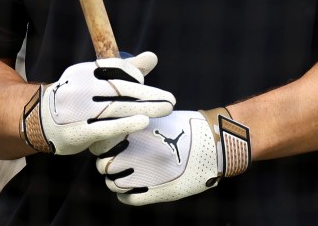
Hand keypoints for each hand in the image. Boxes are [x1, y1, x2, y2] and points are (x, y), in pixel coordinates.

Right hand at [21, 51, 174, 154]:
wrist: (39, 122)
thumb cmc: (78, 98)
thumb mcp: (98, 81)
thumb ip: (126, 70)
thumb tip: (153, 57)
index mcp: (83, 72)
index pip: (116, 70)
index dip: (135, 76)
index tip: (149, 86)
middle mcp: (78, 89)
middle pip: (120, 90)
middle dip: (149, 95)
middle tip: (172, 100)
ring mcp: (75, 111)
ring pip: (117, 108)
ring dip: (145, 108)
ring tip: (166, 109)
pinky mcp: (76, 132)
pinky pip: (105, 127)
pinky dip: (126, 124)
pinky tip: (144, 122)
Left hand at [91, 108, 250, 204]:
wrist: (215, 142)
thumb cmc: (188, 128)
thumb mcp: (161, 118)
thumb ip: (140, 125)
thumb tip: (119, 126)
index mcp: (137, 134)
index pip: (103, 144)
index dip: (102, 146)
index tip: (107, 146)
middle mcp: (138, 155)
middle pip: (104, 165)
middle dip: (106, 165)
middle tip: (112, 163)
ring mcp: (148, 175)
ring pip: (114, 184)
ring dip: (115, 182)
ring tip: (121, 177)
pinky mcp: (158, 192)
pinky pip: (129, 199)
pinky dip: (125, 196)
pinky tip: (129, 190)